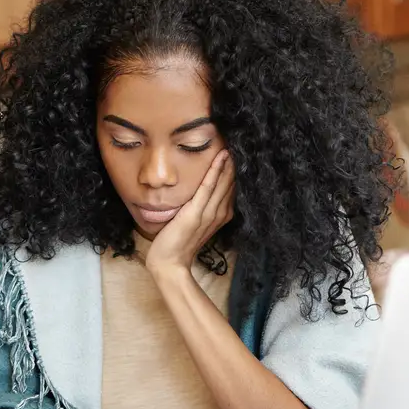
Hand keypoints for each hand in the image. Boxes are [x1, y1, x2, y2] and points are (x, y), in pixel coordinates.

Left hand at [145, 150, 233, 275]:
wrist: (169, 263)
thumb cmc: (178, 244)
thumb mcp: (194, 223)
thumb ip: (201, 210)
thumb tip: (199, 194)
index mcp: (220, 216)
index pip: (231, 189)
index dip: (233, 172)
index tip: (235, 154)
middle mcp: (219, 214)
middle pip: (230, 184)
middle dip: (234, 165)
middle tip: (239, 145)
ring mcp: (208, 213)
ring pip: (222, 183)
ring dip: (228, 164)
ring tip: (232, 146)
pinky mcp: (196, 212)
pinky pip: (208, 187)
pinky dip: (215, 171)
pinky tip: (221, 157)